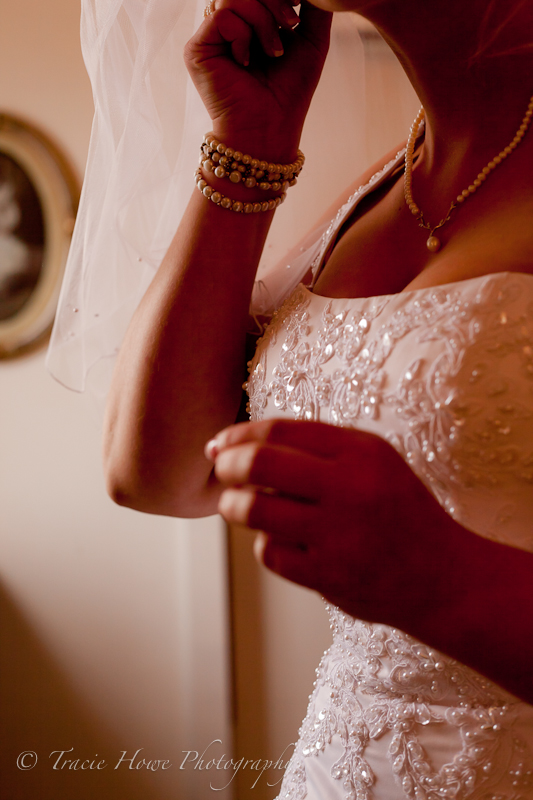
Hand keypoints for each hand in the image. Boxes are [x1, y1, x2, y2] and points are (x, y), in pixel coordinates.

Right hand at [184, 0, 331, 159]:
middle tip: (291, 24)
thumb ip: (314, 8)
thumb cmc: (289, 93)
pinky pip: (222, 17)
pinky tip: (247, 61)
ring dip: (263, 20)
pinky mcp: (197, 49)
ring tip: (273, 51)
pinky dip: (243, 35)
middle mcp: (228, 26)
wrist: (270, 129)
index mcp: (250, 22)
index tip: (297, 6)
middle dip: (275, 0)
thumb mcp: (312, 42)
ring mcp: (211, 37)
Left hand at [208, 418, 469, 631]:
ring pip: (254, 510)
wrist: (443, 577)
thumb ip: (318, 446)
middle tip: (221, 471)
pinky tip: (279, 540)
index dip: (238, 435)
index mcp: (361, 451)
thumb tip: (242, 443)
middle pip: (258, 464)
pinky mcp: (328, 576)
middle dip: (227, 465)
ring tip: (237, 506)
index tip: (218, 444)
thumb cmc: (398, 511)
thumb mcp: (374, 461)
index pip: (280, 431)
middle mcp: (349, 487)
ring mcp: (338, 534)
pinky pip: (269, 552)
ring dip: (234, 506)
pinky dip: (265, 544)